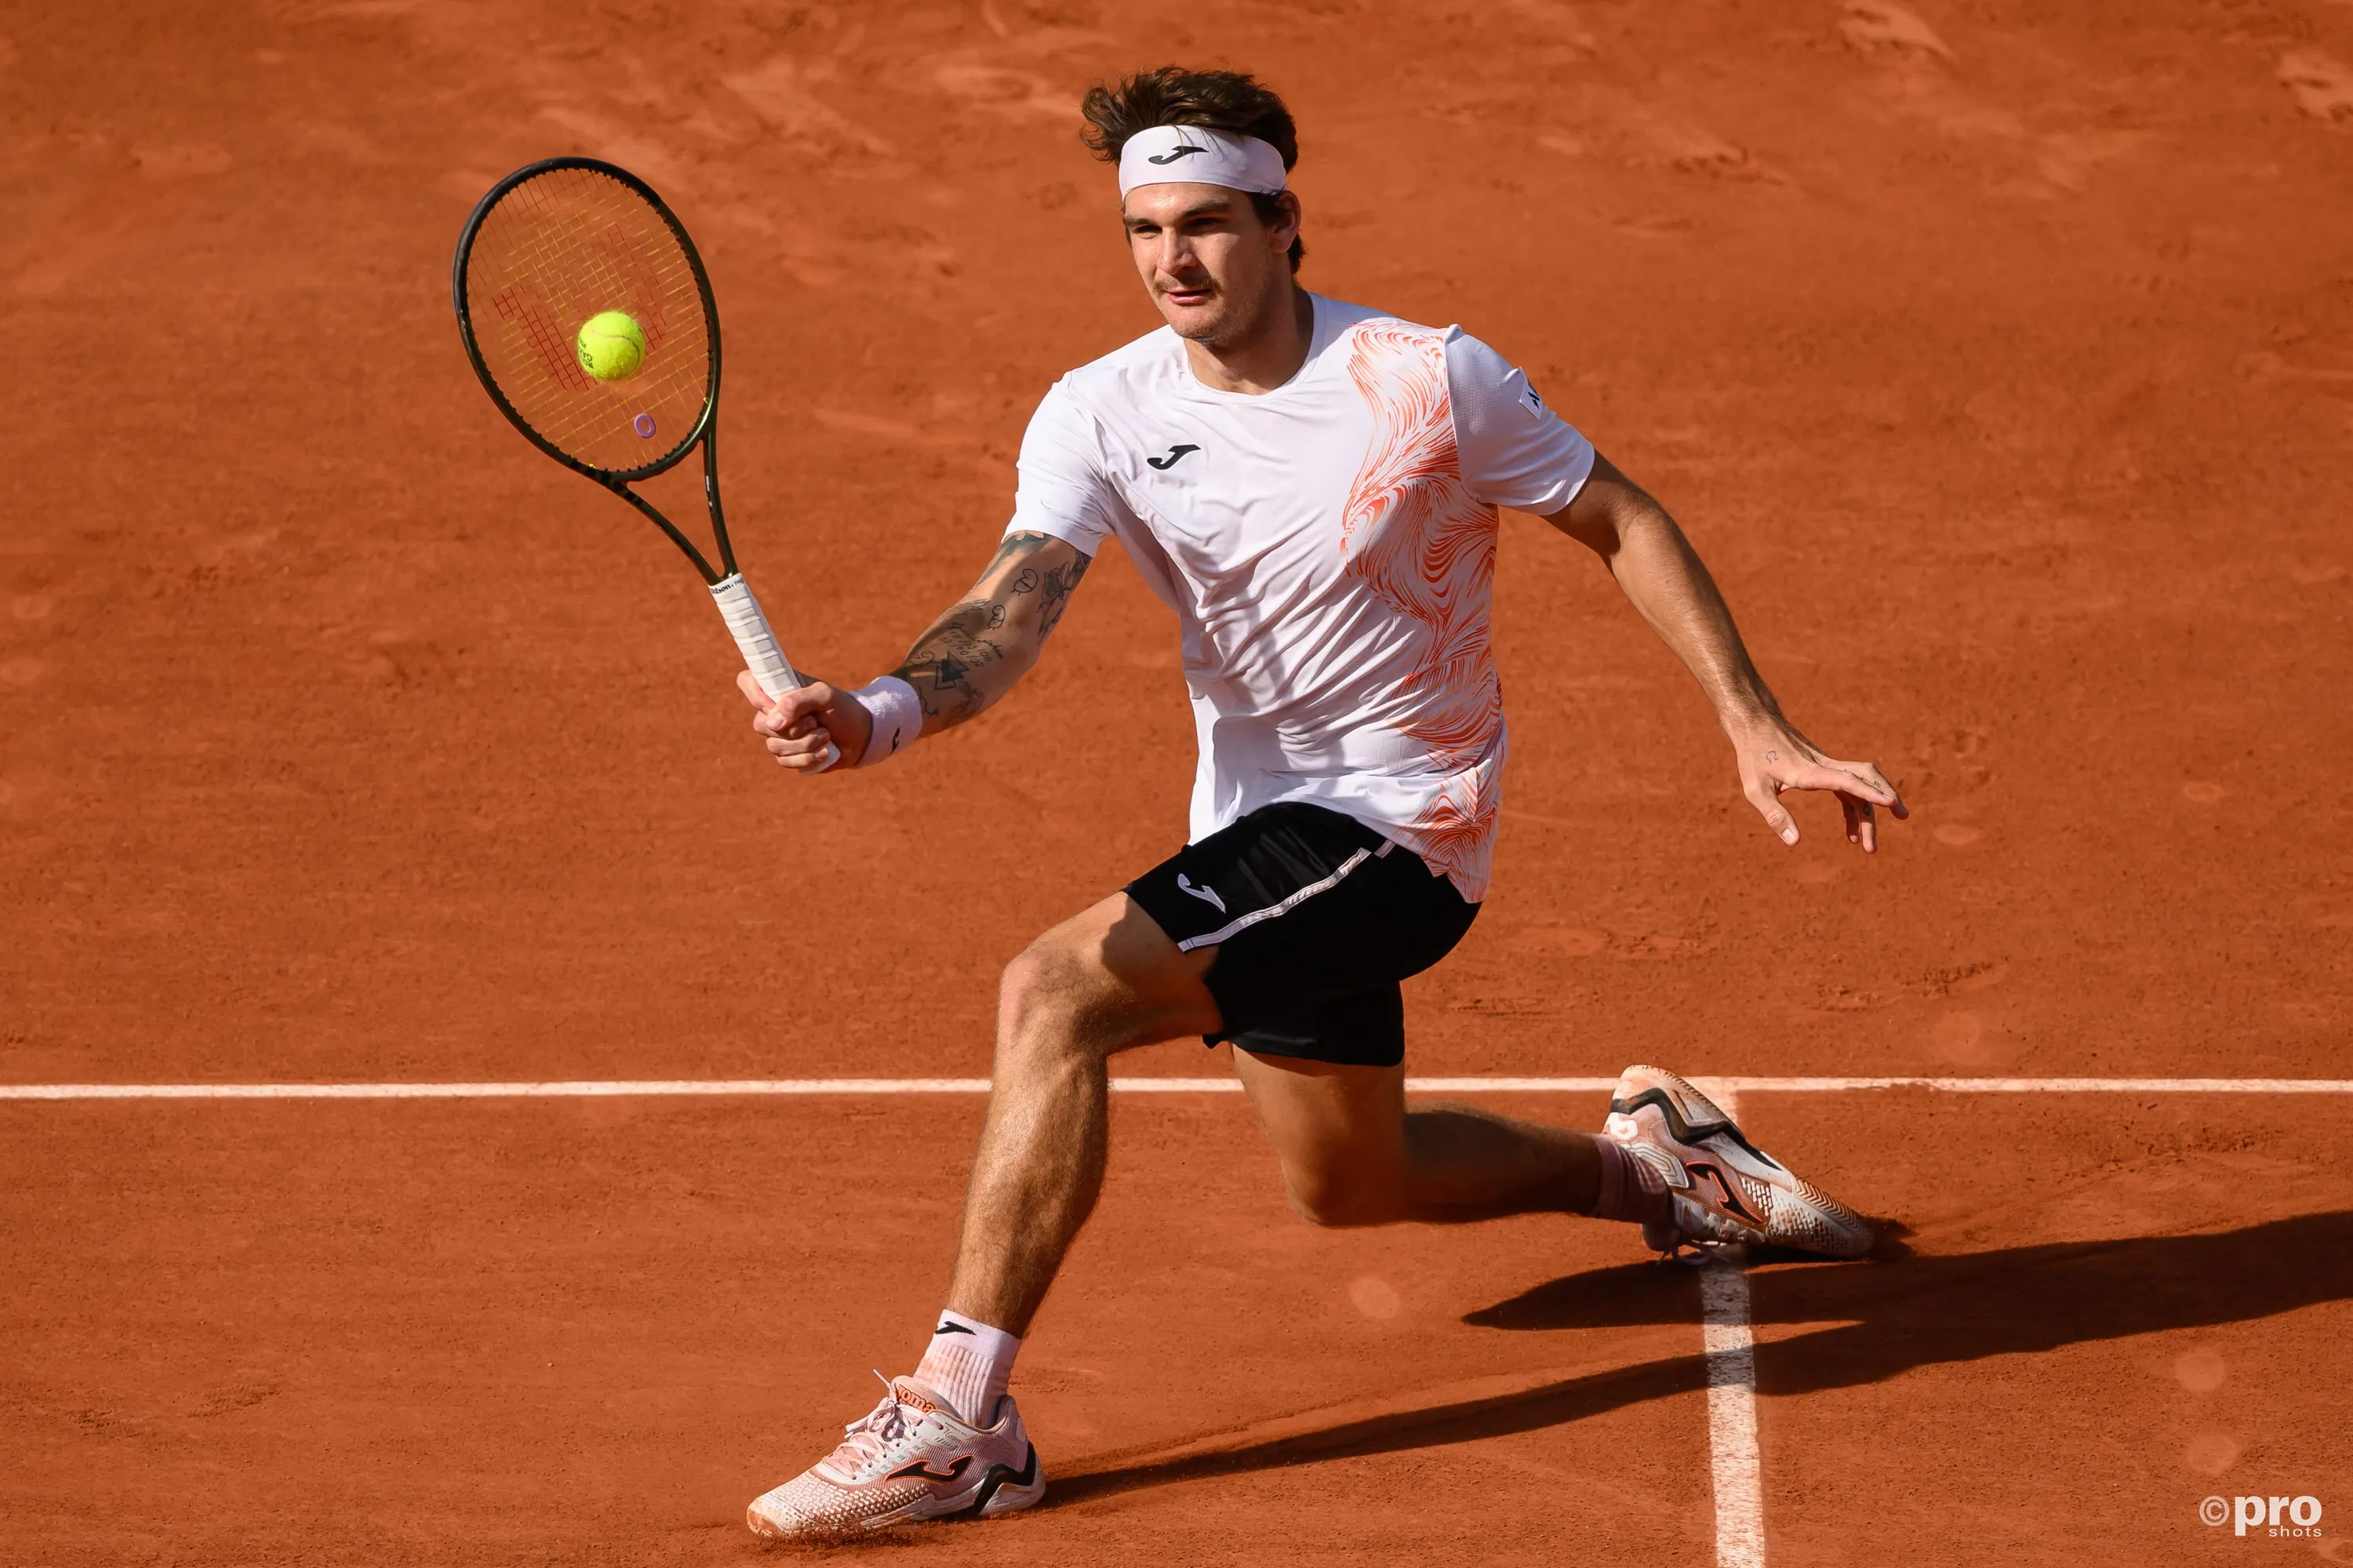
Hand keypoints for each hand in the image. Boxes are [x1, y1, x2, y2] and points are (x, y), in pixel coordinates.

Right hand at [737, 669, 866, 772]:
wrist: (861, 735)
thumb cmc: (842, 709)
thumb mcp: (825, 696)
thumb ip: (798, 701)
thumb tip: (773, 723)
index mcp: (779, 688)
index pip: (747, 681)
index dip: (755, 694)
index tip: (775, 704)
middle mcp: (774, 711)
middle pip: (760, 724)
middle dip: (794, 728)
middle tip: (816, 722)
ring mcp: (779, 735)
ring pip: (774, 747)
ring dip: (806, 744)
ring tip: (826, 736)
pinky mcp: (788, 755)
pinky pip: (785, 762)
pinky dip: (808, 758)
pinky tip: (824, 752)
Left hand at [1730, 718, 1906, 850]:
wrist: (1756, 726)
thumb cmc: (1753, 758)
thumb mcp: (1755, 790)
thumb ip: (1775, 816)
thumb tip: (1795, 842)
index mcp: (1809, 771)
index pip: (1847, 781)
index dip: (1869, 793)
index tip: (1891, 803)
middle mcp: (1824, 766)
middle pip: (1864, 778)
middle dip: (1883, 800)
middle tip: (1898, 822)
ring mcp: (1827, 765)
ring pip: (1860, 784)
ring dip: (1868, 812)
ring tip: (1867, 845)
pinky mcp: (1824, 768)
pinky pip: (1847, 787)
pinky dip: (1853, 807)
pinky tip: (1850, 831)